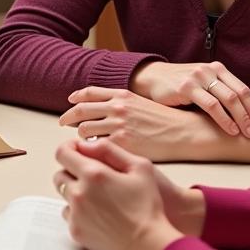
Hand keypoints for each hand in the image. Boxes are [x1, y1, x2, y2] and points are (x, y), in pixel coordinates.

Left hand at [52, 139, 185, 249]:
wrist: (149, 245)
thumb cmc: (148, 206)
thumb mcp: (140, 167)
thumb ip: (109, 150)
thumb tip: (85, 145)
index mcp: (93, 174)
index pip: (62, 153)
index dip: (69, 148)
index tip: (79, 151)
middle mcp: (79, 193)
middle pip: (60, 173)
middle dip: (72, 170)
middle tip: (92, 176)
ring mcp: (76, 213)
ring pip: (64, 193)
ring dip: (75, 190)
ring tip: (97, 195)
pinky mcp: (76, 230)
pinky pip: (69, 213)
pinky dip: (79, 210)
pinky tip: (98, 213)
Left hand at [63, 87, 223, 160]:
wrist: (185, 134)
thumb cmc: (166, 121)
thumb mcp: (141, 104)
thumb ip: (120, 103)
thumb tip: (101, 109)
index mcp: (121, 95)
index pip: (88, 93)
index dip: (76, 99)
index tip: (69, 103)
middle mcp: (116, 107)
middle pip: (80, 111)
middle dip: (69, 119)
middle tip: (63, 125)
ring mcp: (117, 125)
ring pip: (84, 131)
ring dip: (80, 138)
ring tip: (81, 144)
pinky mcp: (121, 144)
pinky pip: (97, 148)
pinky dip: (93, 151)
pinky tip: (95, 155)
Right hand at [129, 60, 249, 137]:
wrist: (152, 78)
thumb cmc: (179, 86)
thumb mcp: (201, 83)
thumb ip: (218, 92)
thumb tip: (243, 114)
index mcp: (217, 68)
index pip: (242, 88)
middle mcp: (209, 70)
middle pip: (238, 94)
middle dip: (249, 115)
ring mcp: (198, 77)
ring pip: (228, 99)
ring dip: (240, 118)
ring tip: (245, 133)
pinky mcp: (187, 87)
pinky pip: (211, 105)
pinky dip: (224, 119)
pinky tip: (229, 130)